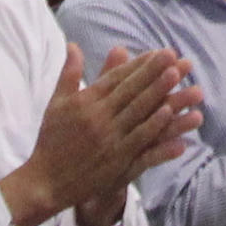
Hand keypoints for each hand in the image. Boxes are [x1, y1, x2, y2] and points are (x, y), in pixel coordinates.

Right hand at [25, 47, 201, 225]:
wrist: (45, 181)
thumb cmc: (51, 140)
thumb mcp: (56, 103)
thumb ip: (69, 73)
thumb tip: (73, 44)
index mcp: (85, 103)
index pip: (117, 79)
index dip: (140, 65)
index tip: (159, 52)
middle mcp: (99, 119)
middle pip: (132, 93)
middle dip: (155, 73)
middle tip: (175, 58)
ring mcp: (110, 142)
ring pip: (140, 116)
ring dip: (161, 97)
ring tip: (180, 81)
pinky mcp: (117, 164)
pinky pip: (142, 147)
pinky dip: (158, 136)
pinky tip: (174, 124)